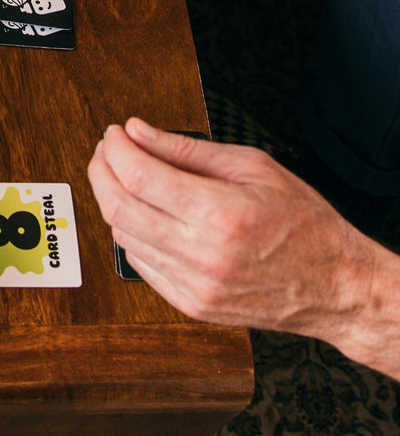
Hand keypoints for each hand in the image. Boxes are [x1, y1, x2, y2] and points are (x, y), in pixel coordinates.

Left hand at [87, 119, 371, 340]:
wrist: (334, 285)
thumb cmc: (302, 223)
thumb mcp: (252, 167)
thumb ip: (186, 149)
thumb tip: (139, 131)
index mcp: (221, 214)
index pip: (138, 176)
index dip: (116, 149)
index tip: (115, 133)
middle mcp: (204, 255)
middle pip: (118, 207)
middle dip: (101, 170)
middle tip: (107, 151)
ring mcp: (195, 285)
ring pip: (122, 236)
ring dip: (113, 200)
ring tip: (126, 177)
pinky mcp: (191, 304)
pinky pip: (139, 262)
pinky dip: (131, 233)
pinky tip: (144, 214)